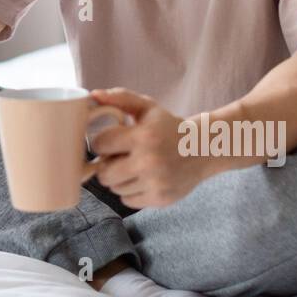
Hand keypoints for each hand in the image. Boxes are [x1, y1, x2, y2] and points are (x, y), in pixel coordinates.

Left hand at [87, 88, 214, 208]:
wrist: (203, 149)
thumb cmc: (169, 127)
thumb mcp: (148, 107)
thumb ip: (120, 98)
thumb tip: (93, 95)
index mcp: (143, 136)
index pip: (100, 145)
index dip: (101, 143)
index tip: (108, 142)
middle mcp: (149, 161)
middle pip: (103, 173)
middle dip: (106, 165)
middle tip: (117, 158)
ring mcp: (155, 182)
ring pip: (114, 188)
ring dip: (118, 179)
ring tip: (131, 167)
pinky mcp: (160, 198)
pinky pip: (127, 201)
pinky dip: (129, 192)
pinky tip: (141, 179)